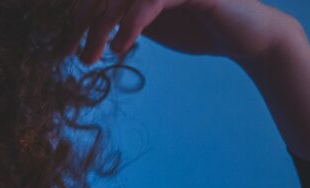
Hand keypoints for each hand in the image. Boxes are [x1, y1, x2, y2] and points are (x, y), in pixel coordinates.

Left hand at [60, 0, 298, 66]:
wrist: (246, 38)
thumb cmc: (195, 29)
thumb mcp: (147, 24)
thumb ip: (120, 19)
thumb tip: (84, 31)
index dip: (76, 17)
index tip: (63, 47)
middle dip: (80, 23)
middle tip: (69, 54)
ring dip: (100, 29)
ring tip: (90, 58)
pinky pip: (150, 3)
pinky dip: (130, 25)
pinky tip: (120, 48)